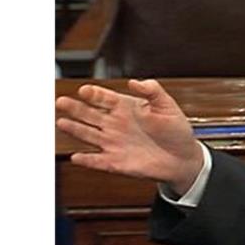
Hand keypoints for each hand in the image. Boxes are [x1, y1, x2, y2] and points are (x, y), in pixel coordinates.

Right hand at [55, 79, 203, 194]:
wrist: (183, 158)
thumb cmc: (175, 131)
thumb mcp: (168, 106)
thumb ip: (153, 91)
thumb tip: (135, 82)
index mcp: (127, 108)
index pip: (105, 98)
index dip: (95, 94)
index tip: (85, 90)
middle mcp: (116, 125)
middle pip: (90, 114)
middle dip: (75, 108)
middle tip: (62, 101)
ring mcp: (114, 143)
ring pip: (88, 135)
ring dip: (74, 129)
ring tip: (61, 122)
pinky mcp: (116, 162)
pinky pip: (97, 161)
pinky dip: (87, 160)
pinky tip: (77, 156)